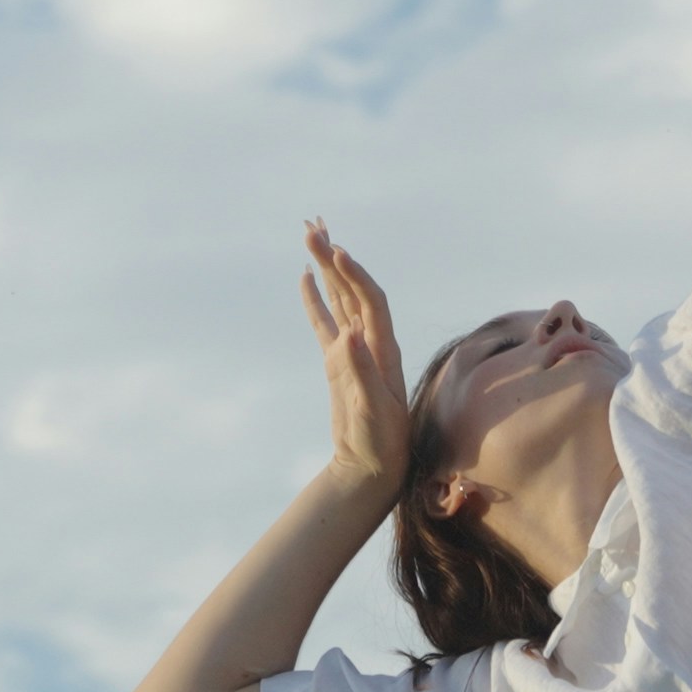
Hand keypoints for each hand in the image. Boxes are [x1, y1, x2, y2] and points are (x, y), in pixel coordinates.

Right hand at [299, 219, 412, 502]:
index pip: (370, 301)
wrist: (375, 465)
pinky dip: (317, 298)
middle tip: (311, 226)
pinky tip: (307, 278)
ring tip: (310, 235)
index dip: (355, 275)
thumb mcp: (373, 410)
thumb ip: (361, 372)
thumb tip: (347, 335)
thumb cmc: (380, 442)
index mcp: (383, 350)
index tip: (336, 251)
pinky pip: (325, 321)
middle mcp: (371, 342)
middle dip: (333, 258)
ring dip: (326, 268)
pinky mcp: (338, 360)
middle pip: (352, 290)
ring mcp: (353, 349)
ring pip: (339, 298)